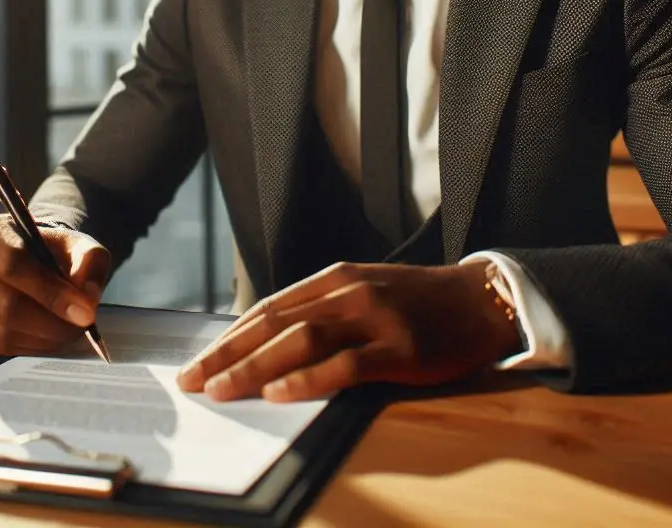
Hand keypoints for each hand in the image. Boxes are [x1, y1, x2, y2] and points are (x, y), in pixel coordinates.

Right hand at [0, 215, 110, 355]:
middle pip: (5, 303)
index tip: (84, 312)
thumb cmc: (53, 251)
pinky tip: (48, 335)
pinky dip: (30, 346)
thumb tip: (87, 298)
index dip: (50, 293)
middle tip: (81, 326)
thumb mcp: (79, 245)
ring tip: (69, 329)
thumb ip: (90, 263)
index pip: (13, 265)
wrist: (32, 262)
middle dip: (51, 321)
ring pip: (2, 329)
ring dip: (43, 337)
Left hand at [176, 261, 520, 401]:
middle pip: (274, 323)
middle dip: (228, 353)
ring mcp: (373, 319)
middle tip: (192, 380)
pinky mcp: (399, 349)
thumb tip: (269, 343)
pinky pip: (345, 365)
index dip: (229, 337)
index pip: (268, 309)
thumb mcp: (363, 291)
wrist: (479, 299)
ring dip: (255, 366)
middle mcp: (347, 293)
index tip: (198, 361)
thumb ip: (322, 310)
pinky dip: (308, 378)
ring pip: (300, 341)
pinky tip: (279, 392)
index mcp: (334, 279)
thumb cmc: (416, 301)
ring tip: (222, 389)